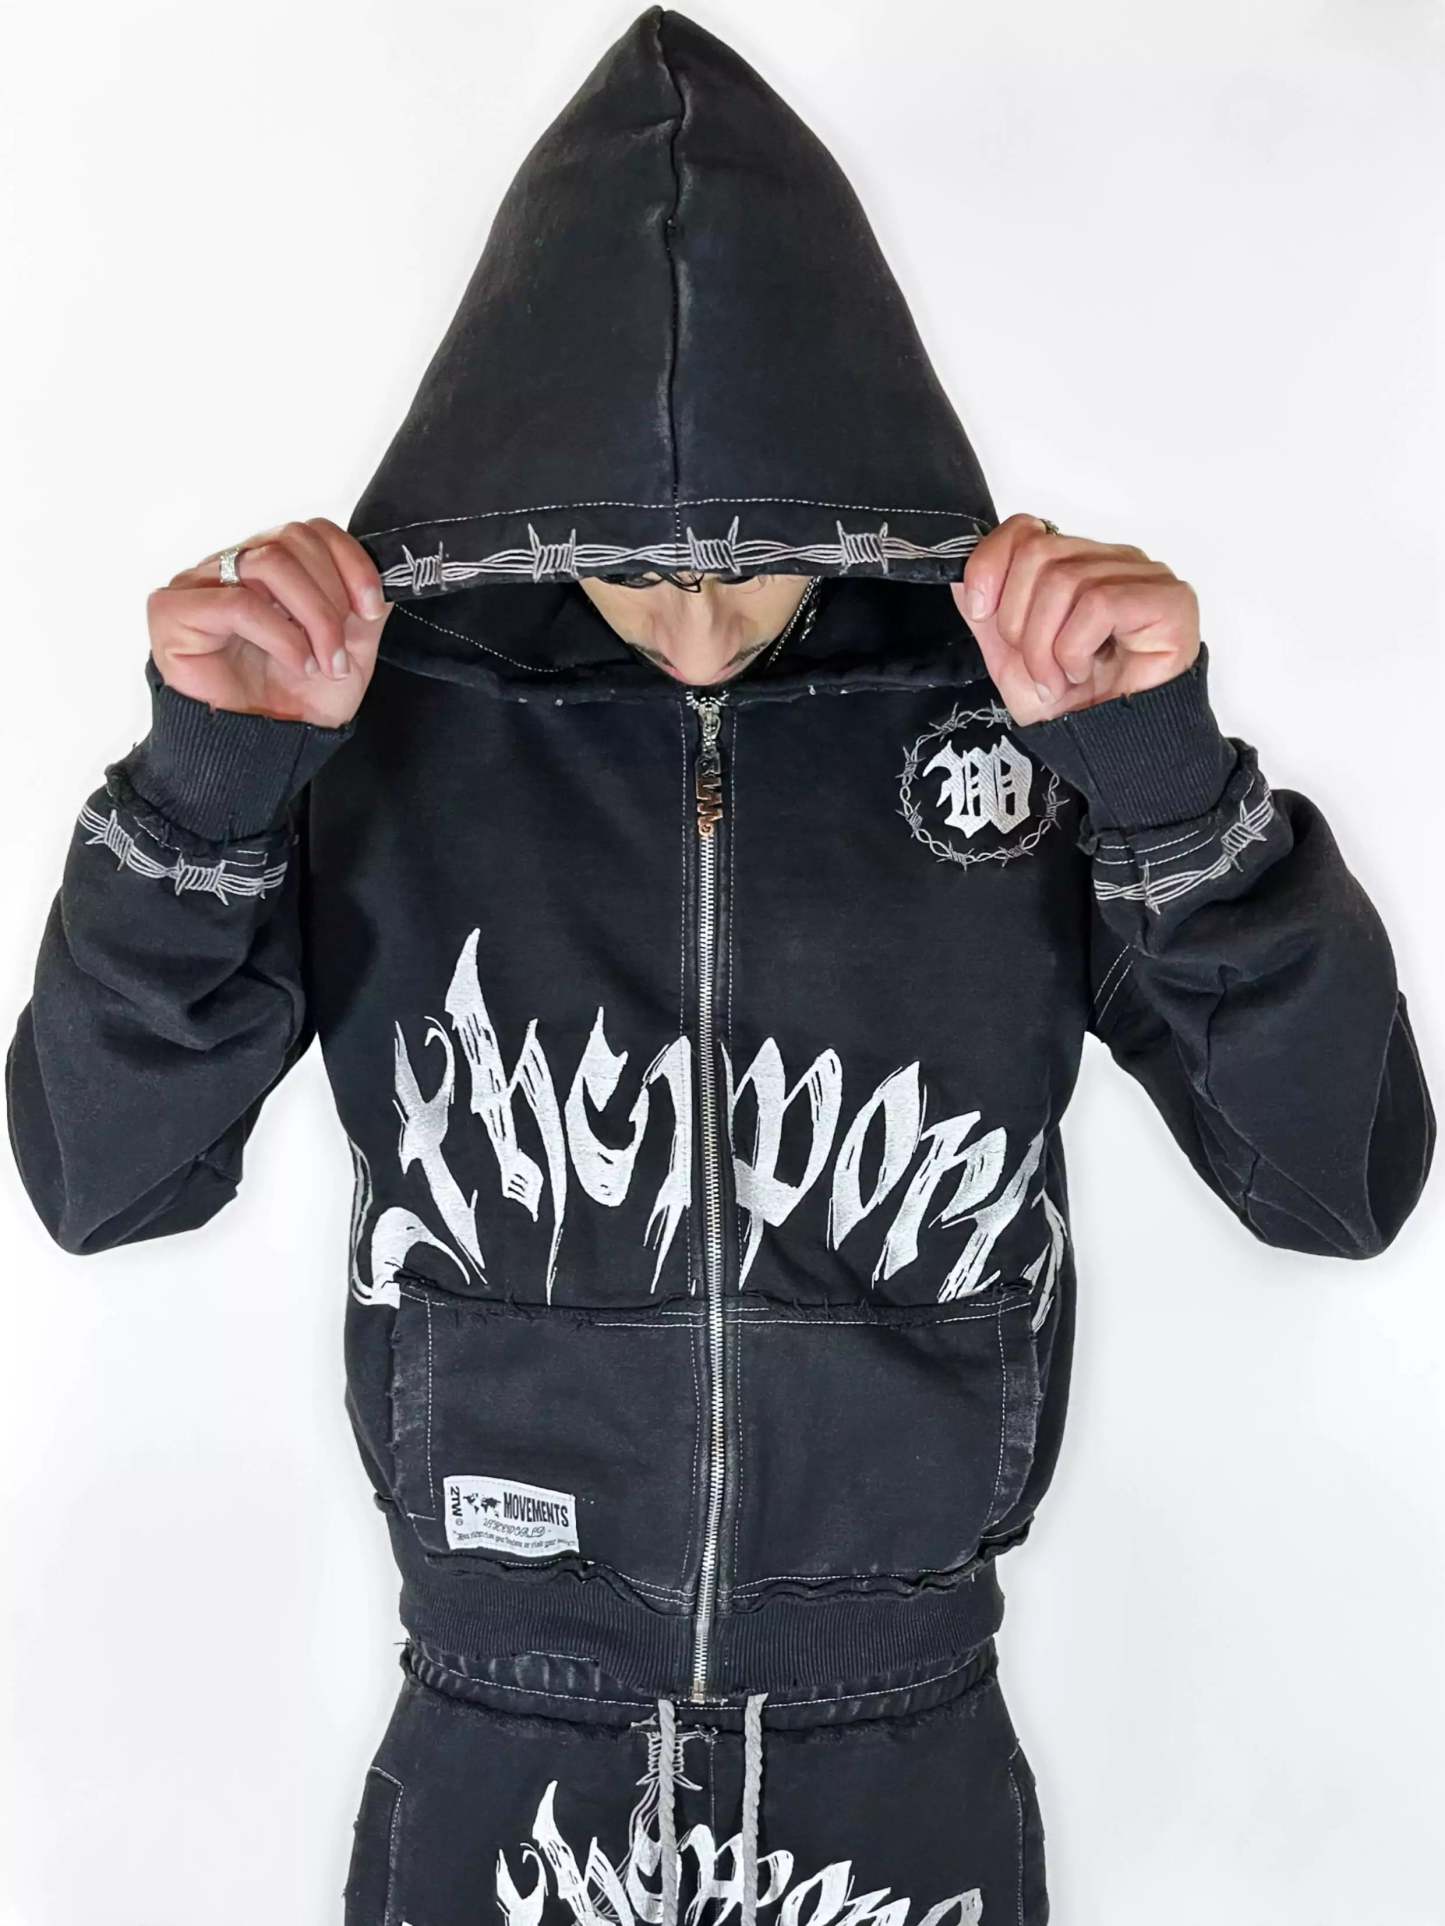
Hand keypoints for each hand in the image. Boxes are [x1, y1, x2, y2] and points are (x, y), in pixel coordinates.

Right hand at [147, 516, 392, 724]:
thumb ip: (364, 609)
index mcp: (271, 567)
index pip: (311, 530)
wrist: (263, 752)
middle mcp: (233, 566)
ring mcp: (199, 583)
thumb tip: (385, 573)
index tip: (372, 608)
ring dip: (311, 616)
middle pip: (292, 540)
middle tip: (339, 653)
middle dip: (331, 598)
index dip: (350, 561)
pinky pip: (237, 602)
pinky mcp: (173, 609)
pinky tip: (297, 663)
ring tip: (322, 663)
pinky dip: (280, 635)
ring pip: (269, 563)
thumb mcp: (349, 651)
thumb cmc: (295, 703)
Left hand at [952, 513, 1200, 723]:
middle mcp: (1111, 562)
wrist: (1108, 752)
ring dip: (1046, 646)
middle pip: (1040, 553)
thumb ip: (986, 613)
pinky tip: (1084, 673)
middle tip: (1035, 668)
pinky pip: (1101, 603)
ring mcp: (1145, 576)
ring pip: (1066, 580)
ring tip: (1059, 681)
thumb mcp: (1009, 659)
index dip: (991, 565)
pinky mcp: (1170, 600)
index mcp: (1076, 565)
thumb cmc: (1072, 708)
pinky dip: (1076, 647)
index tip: (981, 613)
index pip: (1025, 529)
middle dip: (1018, 620)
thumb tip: (960, 576)